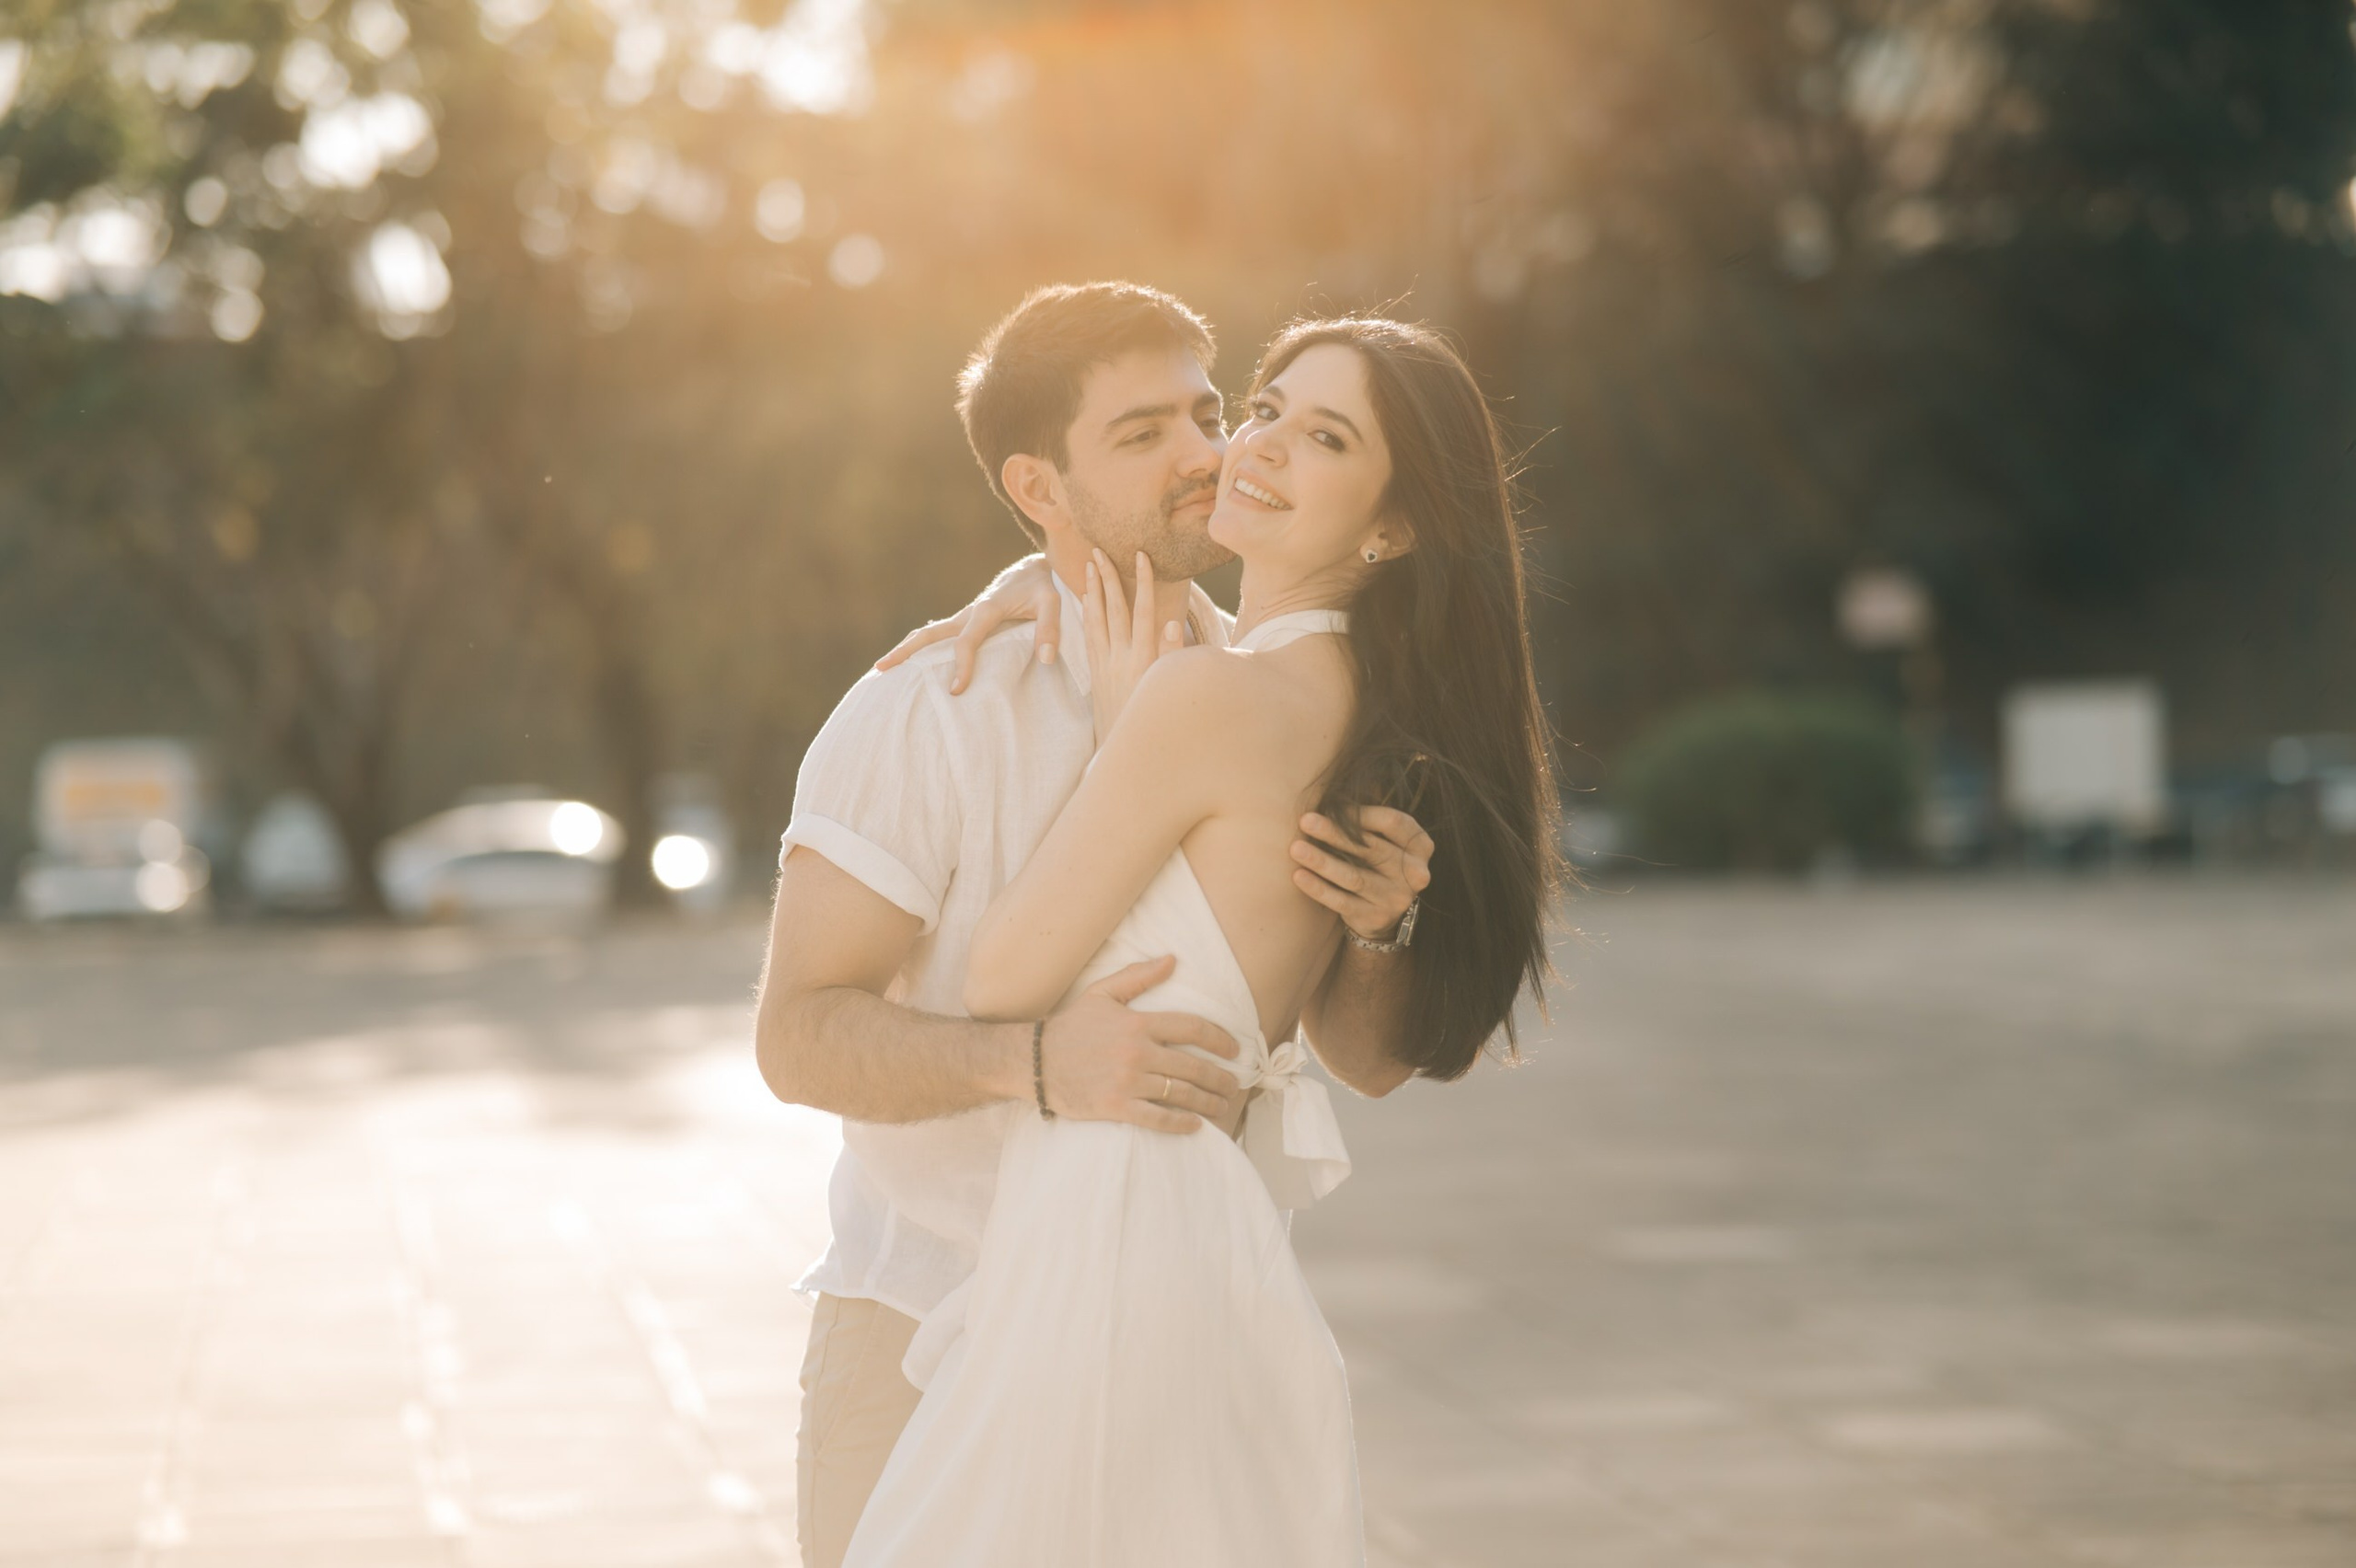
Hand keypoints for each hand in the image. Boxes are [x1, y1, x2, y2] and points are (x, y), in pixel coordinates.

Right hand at [873, 554, 1061, 694]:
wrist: (1033, 569)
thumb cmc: (1044, 586)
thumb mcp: (1054, 603)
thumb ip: (1051, 629)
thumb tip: (1047, 660)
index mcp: (987, 609)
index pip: (967, 641)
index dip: (961, 665)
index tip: (956, 690)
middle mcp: (970, 613)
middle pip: (930, 634)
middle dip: (906, 651)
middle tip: (881, 668)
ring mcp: (965, 617)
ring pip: (930, 634)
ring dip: (907, 649)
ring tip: (881, 668)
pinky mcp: (968, 622)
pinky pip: (941, 636)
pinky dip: (923, 649)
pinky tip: (914, 665)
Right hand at [1038, 955, 1244, 1134]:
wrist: (1033, 1061)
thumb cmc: (1070, 1027)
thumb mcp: (1102, 994)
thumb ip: (1138, 976)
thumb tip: (1173, 960)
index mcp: (1138, 1023)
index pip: (1192, 1028)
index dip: (1220, 1040)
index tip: (1234, 1050)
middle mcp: (1137, 1052)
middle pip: (1193, 1066)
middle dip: (1221, 1079)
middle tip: (1234, 1086)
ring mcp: (1127, 1081)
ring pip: (1180, 1094)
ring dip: (1208, 1103)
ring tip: (1222, 1107)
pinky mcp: (1115, 1107)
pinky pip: (1157, 1119)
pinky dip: (1180, 1124)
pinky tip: (1195, 1125)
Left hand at [1083, 548, 1182, 741]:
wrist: (1127, 752)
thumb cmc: (1158, 720)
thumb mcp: (1168, 688)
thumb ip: (1172, 654)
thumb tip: (1173, 622)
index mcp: (1144, 659)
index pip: (1143, 612)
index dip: (1142, 582)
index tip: (1141, 556)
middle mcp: (1121, 659)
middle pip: (1113, 610)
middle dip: (1107, 578)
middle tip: (1099, 551)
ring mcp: (1105, 666)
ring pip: (1096, 620)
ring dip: (1092, 591)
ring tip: (1087, 566)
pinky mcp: (1096, 674)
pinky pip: (1089, 637)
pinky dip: (1087, 615)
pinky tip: (1085, 600)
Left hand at [1290, 806, 1433, 944]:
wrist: (1383, 912)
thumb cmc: (1378, 862)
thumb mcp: (1385, 839)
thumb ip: (1368, 820)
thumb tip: (1332, 800)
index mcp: (1421, 846)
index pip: (1393, 823)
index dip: (1362, 813)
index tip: (1332, 805)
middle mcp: (1415, 873)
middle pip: (1371, 848)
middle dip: (1335, 833)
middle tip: (1305, 820)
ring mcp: (1397, 898)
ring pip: (1354, 877)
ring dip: (1322, 861)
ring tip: (1296, 848)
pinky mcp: (1376, 918)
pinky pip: (1341, 901)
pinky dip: (1318, 888)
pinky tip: (1299, 876)